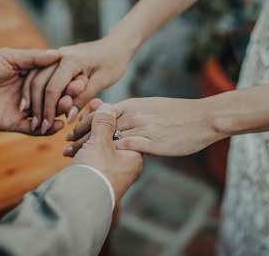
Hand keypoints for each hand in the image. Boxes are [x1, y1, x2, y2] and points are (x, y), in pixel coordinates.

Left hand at [0, 48, 85, 134]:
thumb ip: (34, 58)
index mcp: (32, 78)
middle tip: (75, 96)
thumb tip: (58, 54)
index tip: (80, 80)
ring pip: (46, 114)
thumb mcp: (10, 57)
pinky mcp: (14, 124)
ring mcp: (23, 110)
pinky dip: (46, 129)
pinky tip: (56, 125)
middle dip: (66, 98)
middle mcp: (30, 95)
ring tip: (67, 110)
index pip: (55, 82)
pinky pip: (33, 130)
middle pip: (53, 99)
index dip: (67, 82)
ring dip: (58, 113)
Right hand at [36, 35, 134, 133]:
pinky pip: (38, 74)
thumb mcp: (102, 82)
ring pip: (34, 77)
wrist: (115, 45)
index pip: (53, 88)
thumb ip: (83, 98)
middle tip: (35, 127)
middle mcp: (59, 55)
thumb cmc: (113, 64)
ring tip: (32, 119)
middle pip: (38, 83)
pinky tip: (33, 105)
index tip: (46, 127)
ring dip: (30, 99)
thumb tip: (67, 117)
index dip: (48, 110)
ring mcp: (55, 56)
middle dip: (36, 107)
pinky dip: (33, 90)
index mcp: (71, 60)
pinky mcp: (54, 59)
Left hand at [66, 97, 226, 156]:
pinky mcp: (151, 142)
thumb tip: (122, 117)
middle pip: (99, 125)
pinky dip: (109, 156)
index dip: (84, 122)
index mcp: (134, 104)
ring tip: (75, 158)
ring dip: (89, 148)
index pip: (101, 112)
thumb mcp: (153, 106)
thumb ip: (135, 111)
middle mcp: (134, 114)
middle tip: (65, 146)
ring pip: (107, 137)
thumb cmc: (180, 114)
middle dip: (79, 136)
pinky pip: (124, 148)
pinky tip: (98, 165)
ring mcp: (142, 128)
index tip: (71, 131)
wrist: (203, 118)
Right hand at [71, 103, 142, 203]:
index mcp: (133, 156)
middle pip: (111, 136)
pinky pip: (91, 158)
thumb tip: (108, 107)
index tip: (96, 106)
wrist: (77, 203)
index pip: (124, 128)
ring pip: (99, 146)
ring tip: (74, 126)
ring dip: (85, 136)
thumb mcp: (100, 142)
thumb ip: (104, 123)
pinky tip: (70, 144)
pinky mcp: (96, 177)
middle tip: (84, 112)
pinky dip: (81, 149)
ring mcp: (111, 172)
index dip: (108, 116)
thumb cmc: (94, 172)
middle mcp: (125, 165)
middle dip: (94, 124)